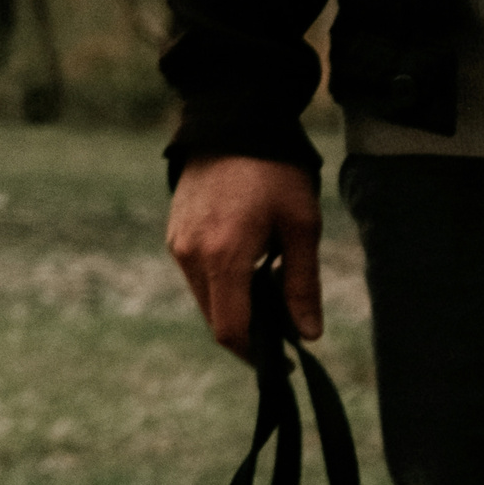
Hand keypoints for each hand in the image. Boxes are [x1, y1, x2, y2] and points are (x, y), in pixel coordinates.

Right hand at [166, 154, 323, 357]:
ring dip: (239, 308)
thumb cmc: (276, 172)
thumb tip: (307, 335)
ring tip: (275, 288)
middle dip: (251, 333)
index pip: (231, 330)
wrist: (232, 121)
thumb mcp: (301, 228)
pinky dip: (225, 286)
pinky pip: (199, 277)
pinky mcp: (175, 233)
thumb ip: (302, 285)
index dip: (257, 355)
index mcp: (223, 257)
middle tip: (288, 327)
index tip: (285, 363)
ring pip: (207, 300)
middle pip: (217, 320)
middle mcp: (190, 255)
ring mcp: (178, 244)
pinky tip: (255, 267)